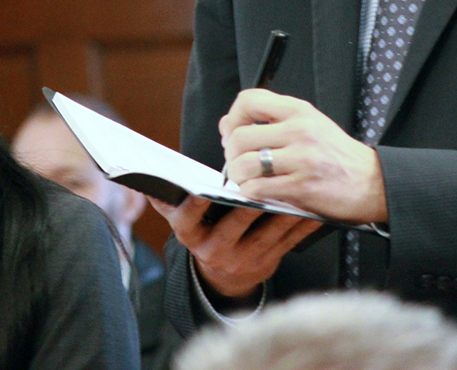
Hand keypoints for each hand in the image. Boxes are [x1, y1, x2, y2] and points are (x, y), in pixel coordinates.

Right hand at [150, 194, 321, 299]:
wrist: (224, 278)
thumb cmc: (204, 233)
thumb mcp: (182, 221)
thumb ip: (167, 201)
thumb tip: (143, 182)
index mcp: (190, 235)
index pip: (188, 219)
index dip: (196, 205)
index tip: (202, 188)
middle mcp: (215, 250)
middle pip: (235, 223)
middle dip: (250, 201)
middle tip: (264, 178)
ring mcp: (243, 259)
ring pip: (267, 232)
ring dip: (283, 210)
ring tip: (296, 186)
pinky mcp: (268, 263)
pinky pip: (288, 242)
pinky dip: (301, 225)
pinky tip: (313, 208)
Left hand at [220, 89, 387, 223]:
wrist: (374, 183)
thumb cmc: (339, 156)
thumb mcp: (311, 124)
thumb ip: (274, 120)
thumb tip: (230, 124)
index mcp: (299, 111)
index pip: (249, 100)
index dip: (232, 118)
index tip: (232, 132)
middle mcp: (299, 130)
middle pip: (240, 136)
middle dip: (231, 153)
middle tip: (237, 161)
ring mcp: (301, 158)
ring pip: (244, 164)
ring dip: (238, 176)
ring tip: (247, 178)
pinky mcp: (302, 186)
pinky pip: (258, 188)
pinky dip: (251, 192)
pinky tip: (259, 191)